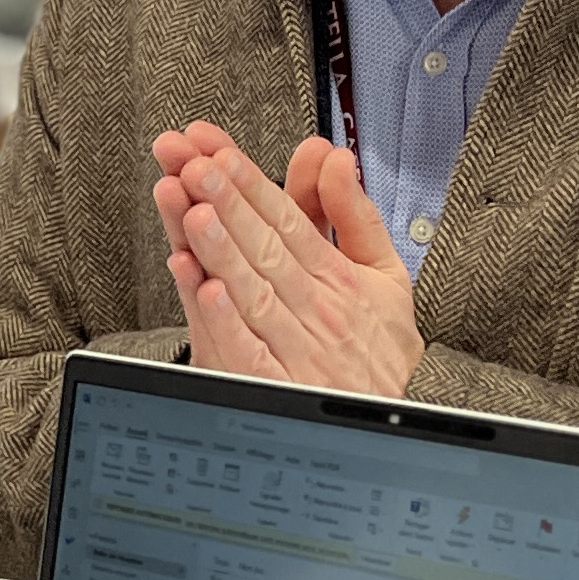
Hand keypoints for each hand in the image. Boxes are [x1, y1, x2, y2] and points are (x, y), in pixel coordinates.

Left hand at [151, 123, 422, 395]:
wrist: (384, 426)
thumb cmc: (377, 348)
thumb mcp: (383, 274)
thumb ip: (353, 214)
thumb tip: (335, 158)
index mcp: (337, 278)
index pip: (289, 220)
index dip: (251, 183)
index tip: (219, 152)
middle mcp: (316, 310)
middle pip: (266, 248)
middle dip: (228, 203)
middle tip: (195, 166)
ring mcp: (297, 349)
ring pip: (254, 292)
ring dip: (222, 251)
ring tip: (194, 211)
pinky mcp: (279, 387)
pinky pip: (250, 352)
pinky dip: (227, 321)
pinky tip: (205, 290)